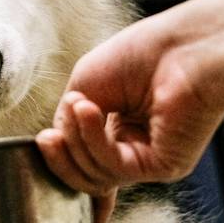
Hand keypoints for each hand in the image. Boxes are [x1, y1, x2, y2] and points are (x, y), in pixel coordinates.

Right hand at [36, 6, 223, 222]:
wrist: (181, 47)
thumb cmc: (142, 55)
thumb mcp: (85, 86)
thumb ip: (67, 123)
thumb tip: (55, 149)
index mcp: (118, 127)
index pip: (85, 160)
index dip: (62, 163)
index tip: (42, 146)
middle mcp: (134, 148)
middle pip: (85, 175)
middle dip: (61, 158)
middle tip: (48, 137)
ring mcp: (148, 159)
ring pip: (96, 175)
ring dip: (77, 141)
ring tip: (77, 106)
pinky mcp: (162, 166)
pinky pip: (115, 167)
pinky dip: (94, 141)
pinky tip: (88, 112)